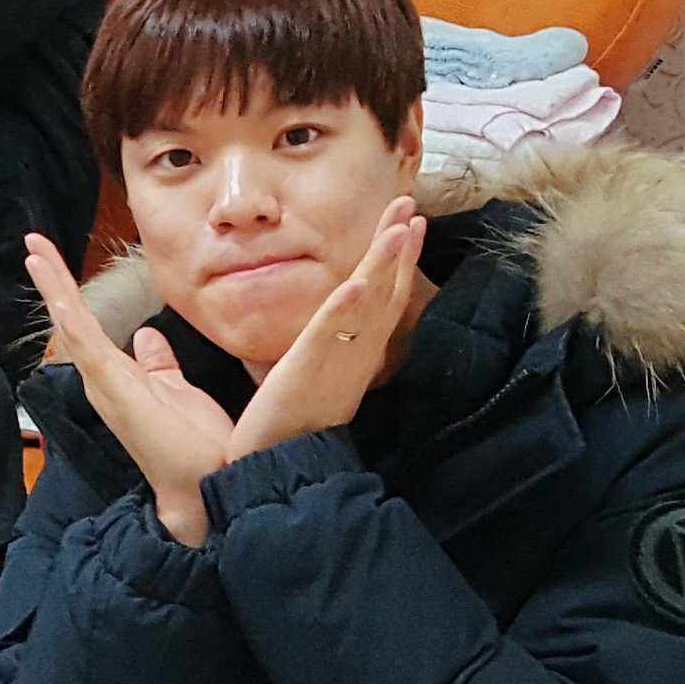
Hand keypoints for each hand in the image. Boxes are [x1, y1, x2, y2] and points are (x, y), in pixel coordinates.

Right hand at [25, 234, 237, 545]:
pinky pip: (87, 347)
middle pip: (70, 321)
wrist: (209, 484)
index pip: (87, 324)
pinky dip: (69, 318)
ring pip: (72, 327)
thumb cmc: (196, 446)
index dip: (68, 290)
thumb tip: (148, 336)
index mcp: (118, 376)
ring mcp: (105, 385)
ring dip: (53, 289)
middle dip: (51, 281)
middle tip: (33, 243)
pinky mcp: (114, 391)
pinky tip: (58, 295)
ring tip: (36, 254)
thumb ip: (159, 363)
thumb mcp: (178, 390)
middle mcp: (103, 380)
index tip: (54, 258)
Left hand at [230, 199, 427, 458]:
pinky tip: (361, 281)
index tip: (406, 225)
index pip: (376, 302)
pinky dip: (351, 308)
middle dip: (399, 249)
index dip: (393, 263)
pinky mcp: (312, 375)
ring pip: (370, 306)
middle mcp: (352, 359)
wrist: (270, 476)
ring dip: (387, 264)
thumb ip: (300, 354)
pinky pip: (335, 336)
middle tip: (414, 207)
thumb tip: (295, 335)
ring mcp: (337, 366)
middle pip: (384, 294)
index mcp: (347, 358)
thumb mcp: (293, 382)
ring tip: (406, 224)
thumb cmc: (277, 435)